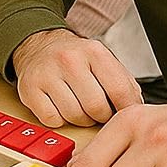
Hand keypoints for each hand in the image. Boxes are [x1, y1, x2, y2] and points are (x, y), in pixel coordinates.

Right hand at [12, 27, 142, 126]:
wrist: (38, 46)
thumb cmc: (76, 60)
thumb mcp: (103, 61)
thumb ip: (124, 84)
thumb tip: (137, 111)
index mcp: (94, 52)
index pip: (121, 92)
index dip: (126, 110)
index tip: (123, 115)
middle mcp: (69, 60)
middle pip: (97, 108)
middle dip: (100, 116)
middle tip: (97, 110)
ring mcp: (47, 74)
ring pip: (74, 117)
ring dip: (80, 119)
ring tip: (78, 106)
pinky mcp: (29, 89)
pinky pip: (53, 120)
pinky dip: (59, 120)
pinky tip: (59, 107)